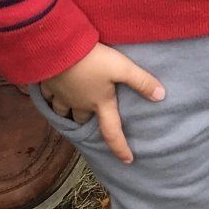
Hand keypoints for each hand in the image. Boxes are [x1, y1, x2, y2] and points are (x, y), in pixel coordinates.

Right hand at [38, 43, 164, 163]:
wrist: (57, 48)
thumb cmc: (92, 60)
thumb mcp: (122, 68)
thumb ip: (141, 81)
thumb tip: (161, 96)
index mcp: (100, 103)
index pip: (112, 132)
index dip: (120, 147)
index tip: (127, 160)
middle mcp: (79, 104)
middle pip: (81, 120)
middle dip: (86, 121)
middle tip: (92, 118)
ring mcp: (61, 95)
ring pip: (62, 110)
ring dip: (67, 111)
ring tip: (71, 107)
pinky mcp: (48, 84)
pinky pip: (47, 96)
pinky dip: (50, 96)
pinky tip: (52, 90)